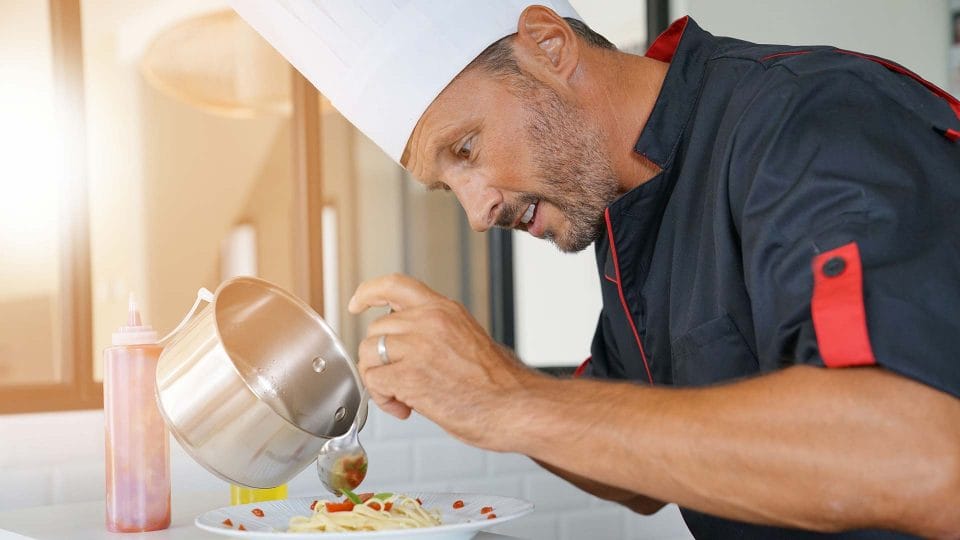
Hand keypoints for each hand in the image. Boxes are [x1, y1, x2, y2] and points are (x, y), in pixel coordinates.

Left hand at [348, 273, 537, 449]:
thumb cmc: (500, 385)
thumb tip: (409, 347)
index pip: (395, 285)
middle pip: (376, 329)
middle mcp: (429, 321)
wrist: (517, 407)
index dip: (369, 293)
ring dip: (379, 380)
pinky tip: (406, 409)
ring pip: (369, 354)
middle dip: (380, 359)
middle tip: (402, 382)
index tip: (357, 304)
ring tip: (404, 398)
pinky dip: (384, 399)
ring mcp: (418, 346)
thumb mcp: (468, 339)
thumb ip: (437, 333)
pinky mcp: (410, 375)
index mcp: (445, 310)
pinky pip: (374, 381)